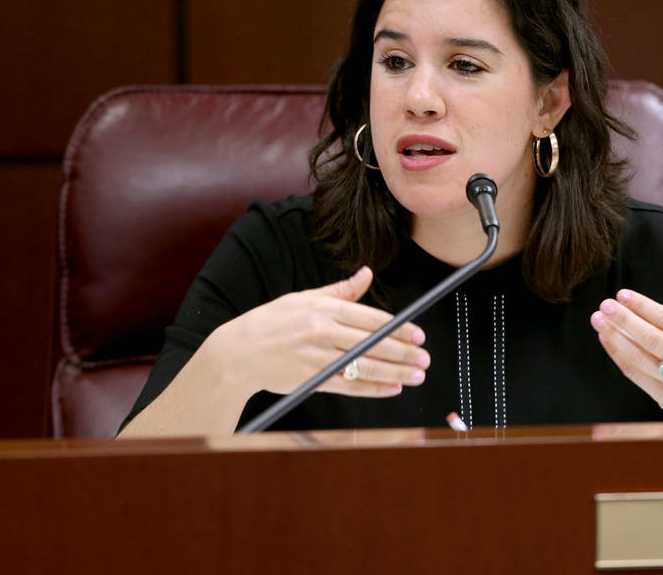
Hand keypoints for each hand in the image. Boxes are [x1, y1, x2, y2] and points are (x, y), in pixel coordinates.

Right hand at [206, 266, 429, 398]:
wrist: (237, 353)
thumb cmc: (271, 322)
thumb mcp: (303, 298)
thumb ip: (340, 291)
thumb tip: (367, 274)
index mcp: (323, 308)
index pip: (370, 318)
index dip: (399, 328)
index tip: (418, 334)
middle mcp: (322, 331)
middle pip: (373, 343)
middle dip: (404, 352)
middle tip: (425, 357)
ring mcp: (317, 357)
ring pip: (365, 366)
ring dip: (395, 372)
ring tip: (417, 374)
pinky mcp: (311, 379)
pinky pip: (350, 386)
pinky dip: (373, 388)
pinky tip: (392, 388)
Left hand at [589, 271, 662, 422]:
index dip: (644, 307)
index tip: (623, 294)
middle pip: (651, 338)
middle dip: (625, 320)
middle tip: (605, 304)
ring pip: (640, 357)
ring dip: (616, 337)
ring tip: (598, 320)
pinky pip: (637, 375)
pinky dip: (619, 357)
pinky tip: (606, 340)